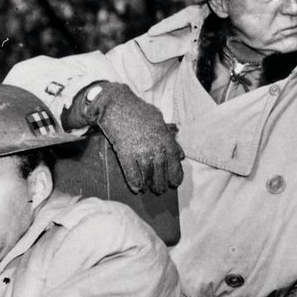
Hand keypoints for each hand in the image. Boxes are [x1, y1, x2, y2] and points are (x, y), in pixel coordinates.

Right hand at [66, 81, 181, 194]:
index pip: (175, 162)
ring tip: (148, 189)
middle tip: (160, 190)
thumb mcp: (159, 120)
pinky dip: (134, 182)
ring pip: (147, 175)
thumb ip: (170, 138)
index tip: (174, 183)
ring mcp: (139, 151)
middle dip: (161, 184)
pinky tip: (136, 188)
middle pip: (161, 172)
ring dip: (148, 185)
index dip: (175, 175)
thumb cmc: (138, 111)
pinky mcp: (124, 153)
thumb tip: (180, 154)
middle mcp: (154, 146)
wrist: (116, 105)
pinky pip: (131, 172)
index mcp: (164, 138)